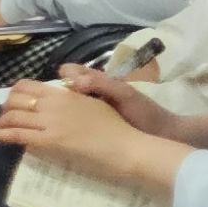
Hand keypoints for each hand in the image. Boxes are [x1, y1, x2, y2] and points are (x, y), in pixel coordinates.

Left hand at [0, 78, 176, 191]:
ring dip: (1, 121)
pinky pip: (16, 135)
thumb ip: (76, 100)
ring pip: (13, 116)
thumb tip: (64, 98)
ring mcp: (50, 123)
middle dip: (6, 107)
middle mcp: (54, 104)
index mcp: (66, 94)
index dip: (16, 93)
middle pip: (17, 99)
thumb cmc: (118, 128)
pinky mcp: (49, 142)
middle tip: (4, 116)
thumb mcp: (95, 105)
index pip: (30, 86)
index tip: (15, 101)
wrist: (127, 147)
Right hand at [51, 64, 199, 145]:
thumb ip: (102, 84)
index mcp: (99, 80)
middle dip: (53, 91)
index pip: (71, 71)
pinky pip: (75, 116)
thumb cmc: (146, 113)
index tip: (57, 87)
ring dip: (58, 105)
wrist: (163, 135)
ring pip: (68, 101)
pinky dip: (66, 118)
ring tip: (47, 115)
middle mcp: (93, 91)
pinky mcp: (94, 122)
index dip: (62, 76)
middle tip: (44, 104)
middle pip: (65, 85)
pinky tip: (61, 127)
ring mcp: (93, 107)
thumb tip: (74, 81)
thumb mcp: (125, 95)